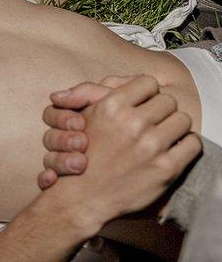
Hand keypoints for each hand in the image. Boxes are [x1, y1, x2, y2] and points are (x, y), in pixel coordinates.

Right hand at [45, 76, 200, 227]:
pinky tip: (174, 148)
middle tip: (154, 120)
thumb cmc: (83, 153)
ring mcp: (150, 146)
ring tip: (164, 134)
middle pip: (168, 100)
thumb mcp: (81, 115)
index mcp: (111, 106)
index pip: (147, 82)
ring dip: (175, 125)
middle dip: (161, 109)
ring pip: (183, 119)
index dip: (146, 92)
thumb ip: (95, 91)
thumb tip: (118, 79)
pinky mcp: (166, 168)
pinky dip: (187, 144)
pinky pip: (193, 144)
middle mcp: (132, 123)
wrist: (83, 196)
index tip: (143, 102)